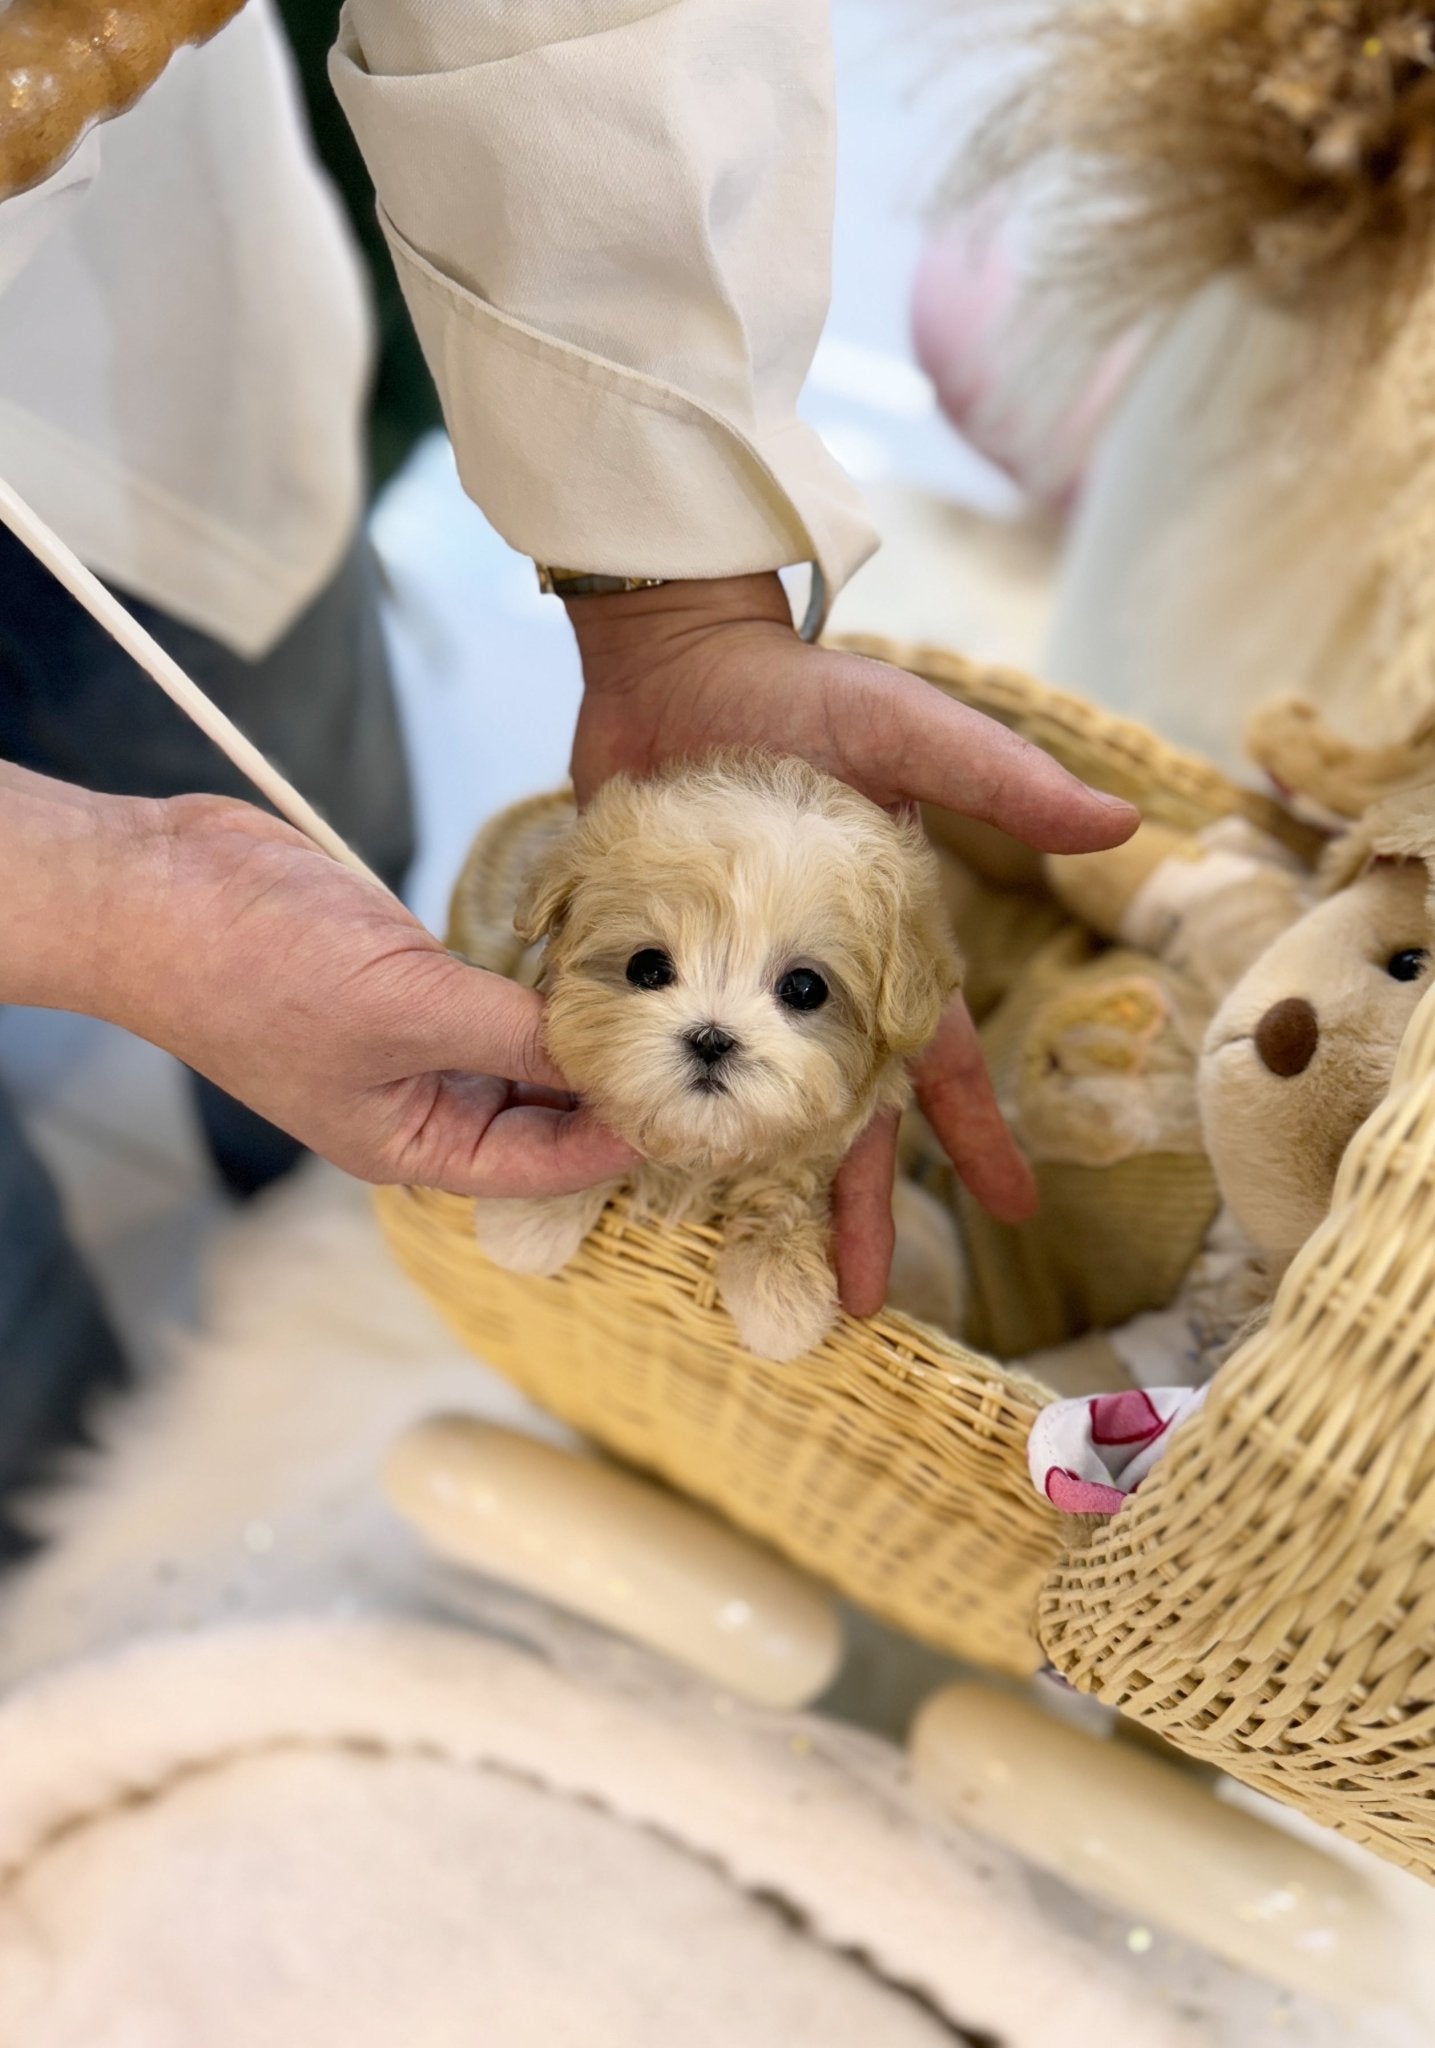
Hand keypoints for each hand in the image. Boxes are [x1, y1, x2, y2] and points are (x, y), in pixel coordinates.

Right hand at [0, 768, 632, 1197]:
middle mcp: (420, 1099)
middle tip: (699, 1055)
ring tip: (671, 1005)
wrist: (161, 889)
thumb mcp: (407, 1010)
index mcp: (410, 1142)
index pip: (541, 1167)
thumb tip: (612, 1051)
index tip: (691, 1110)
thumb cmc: (256, 972)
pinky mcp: (409, 974)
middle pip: (541, 1114)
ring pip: (524, 1049)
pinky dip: (545, 980)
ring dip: (584, 1030)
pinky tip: (602, 957)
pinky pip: (498, 991)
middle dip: (611, 1088)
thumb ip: (516, 1034)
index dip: (616, 1144)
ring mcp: (414, 1035)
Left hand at [568, 573, 1138, 1312]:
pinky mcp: (653, 965)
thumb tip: (1121, 825)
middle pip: (838, 1116)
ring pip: (744, 1106)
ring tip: (741, 1267)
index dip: (975, 1138)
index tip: (1015, 1215)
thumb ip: (1001, 782)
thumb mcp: (910, 732)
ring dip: (748, 1182)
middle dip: (852, 1205)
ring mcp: (726, 980)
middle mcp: (806, 981)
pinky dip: (646, 1108)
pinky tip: (634, 1170)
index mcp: (880, 948)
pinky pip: (652, 1053)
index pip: (939, 1063)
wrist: (678, 661)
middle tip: (856, 1302)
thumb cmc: (802, 693)